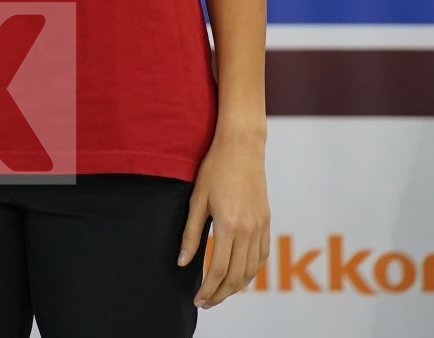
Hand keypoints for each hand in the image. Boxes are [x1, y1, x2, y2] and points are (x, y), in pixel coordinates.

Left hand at [177, 129, 269, 309]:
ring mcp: (260, 227)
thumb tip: (182, 262)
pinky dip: (251, 271)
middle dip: (220, 294)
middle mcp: (247, 230)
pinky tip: (239, 274)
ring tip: (219, 292)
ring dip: (236, 287)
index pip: (217, 270)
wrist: (242, 146)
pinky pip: (262, 256)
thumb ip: (190, 233)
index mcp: (228, 225)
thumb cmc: (215, 168)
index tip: (197, 299)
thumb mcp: (197, 198)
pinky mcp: (266, 222)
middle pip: (236, 276)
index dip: (207, 289)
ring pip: (251, 270)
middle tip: (206, 301)